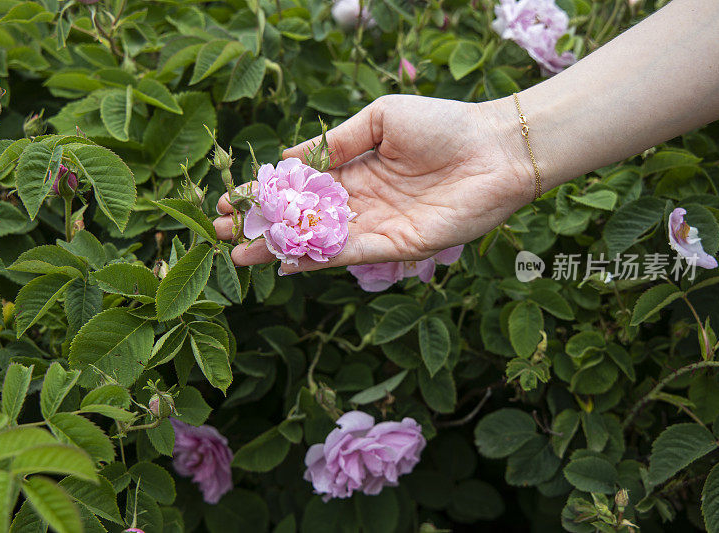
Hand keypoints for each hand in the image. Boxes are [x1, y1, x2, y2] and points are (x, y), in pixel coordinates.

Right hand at [213, 94, 533, 270]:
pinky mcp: (398, 246)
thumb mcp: (379, 119)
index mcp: (355, 170)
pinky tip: (285, 262)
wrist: (496, 147)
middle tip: (222, 236)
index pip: (300, 187)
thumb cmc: (442, 124)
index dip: (265, 194)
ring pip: (318, 242)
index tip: (228, 200)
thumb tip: (286, 158)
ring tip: (239, 255)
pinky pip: (350, 254)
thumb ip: (335, 142)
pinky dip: (317, 259)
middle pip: (302, 220)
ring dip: (279, 249)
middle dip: (262, 227)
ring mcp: (378, 226)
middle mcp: (361, 202)